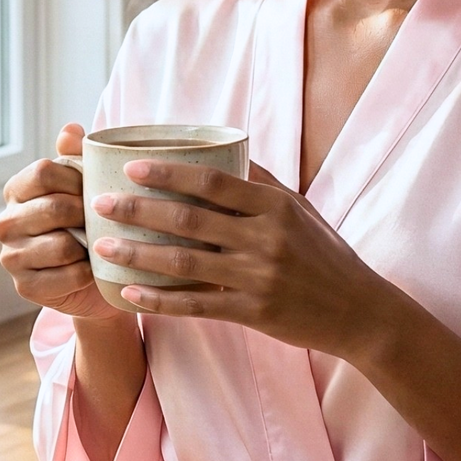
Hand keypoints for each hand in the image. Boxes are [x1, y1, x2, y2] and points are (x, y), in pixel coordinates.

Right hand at [0, 124, 122, 320]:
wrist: (96, 277)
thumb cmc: (88, 222)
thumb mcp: (83, 186)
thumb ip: (75, 156)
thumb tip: (71, 129)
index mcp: (16, 190)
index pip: (43, 171)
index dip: (76, 178)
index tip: (93, 187)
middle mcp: (6, 222)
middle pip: (54, 207)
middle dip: (86, 213)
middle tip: (103, 219)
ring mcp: (11, 257)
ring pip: (61, 245)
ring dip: (88, 245)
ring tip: (98, 244)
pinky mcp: (25, 287)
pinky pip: (68, 275)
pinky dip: (87, 272)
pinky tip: (92, 269)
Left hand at [88, 159, 402, 364]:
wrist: (360, 310)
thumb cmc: (327, 255)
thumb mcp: (302, 210)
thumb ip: (264, 183)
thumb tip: (228, 149)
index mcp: (275, 206)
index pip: (212, 181)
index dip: (168, 172)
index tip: (131, 167)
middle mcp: (264, 238)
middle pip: (189, 219)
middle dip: (139, 209)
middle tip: (100, 203)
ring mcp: (257, 276)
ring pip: (185, 263)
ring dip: (138, 254)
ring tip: (102, 245)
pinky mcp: (253, 311)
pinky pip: (196, 305)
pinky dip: (159, 300)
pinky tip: (129, 293)